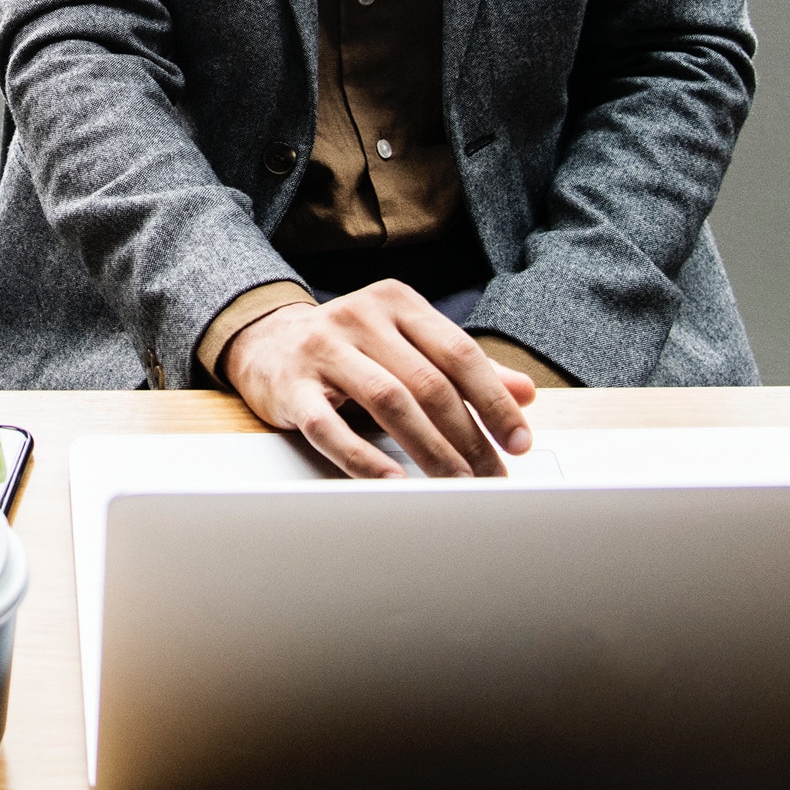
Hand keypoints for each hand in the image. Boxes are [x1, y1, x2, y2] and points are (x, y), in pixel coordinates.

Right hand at [219, 285, 537, 478]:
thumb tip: (525, 394)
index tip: (519, 443)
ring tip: (455, 486)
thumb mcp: (405, 345)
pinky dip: (365, 460)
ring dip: (430, 451)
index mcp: (397, 303)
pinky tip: (393, 484)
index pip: (458, 353)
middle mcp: (361, 317)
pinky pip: (331, 428)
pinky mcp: (291, 386)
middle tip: (491, 478)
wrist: (265, 341)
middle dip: (468, 438)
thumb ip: (461, 367)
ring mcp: (323, 349)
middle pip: (428, 383)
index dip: (494, 401)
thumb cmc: (349, 348)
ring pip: (388, 403)